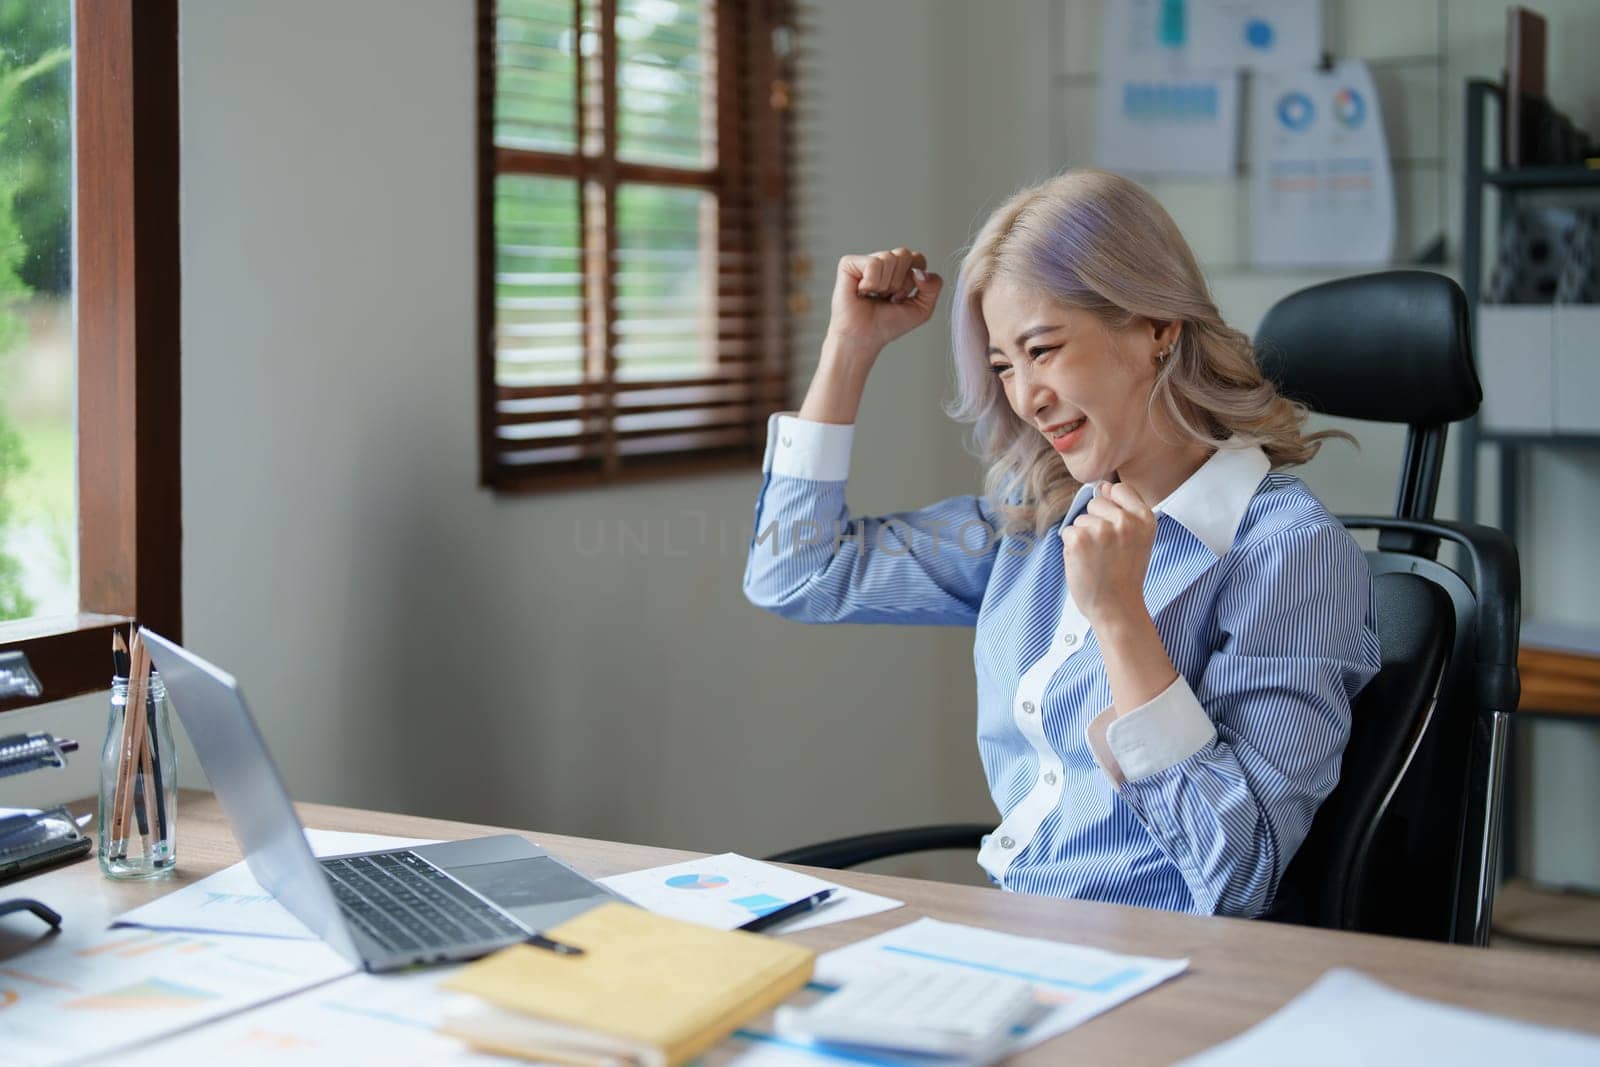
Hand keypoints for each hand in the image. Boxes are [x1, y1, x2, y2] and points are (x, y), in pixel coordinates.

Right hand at [825, 247, 943, 355]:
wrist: (865, 337)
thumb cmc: (887, 324)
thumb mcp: (922, 308)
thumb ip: (934, 287)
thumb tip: (921, 272)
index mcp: (899, 269)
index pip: (918, 258)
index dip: (913, 281)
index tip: (900, 297)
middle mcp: (883, 262)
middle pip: (904, 254)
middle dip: (899, 282)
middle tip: (887, 297)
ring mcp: (866, 261)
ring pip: (889, 258)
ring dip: (885, 285)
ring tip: (875, 295)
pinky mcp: (849, 263)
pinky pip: (873, 264)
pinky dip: (871, 283)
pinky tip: (862, 291)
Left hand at [1060, 481, 1156, 629]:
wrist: (1117, 608)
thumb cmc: (1124, 574)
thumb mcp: (1138, 539)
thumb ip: (1125, 510)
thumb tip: (1102, 486)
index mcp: (1144, 518)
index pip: (1119, 489)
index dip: (1112, 507)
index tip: (1117, 530)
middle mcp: (1125, 521)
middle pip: (1095, 503)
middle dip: (1096, 522)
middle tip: (1107, 551)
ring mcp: (1101, 529)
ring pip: (1080, 519)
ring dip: (1083, 537)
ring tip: (1097, 559)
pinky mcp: (1079, 540)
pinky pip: (1067, 532)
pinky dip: (1071, 548)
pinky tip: (1085, 563)